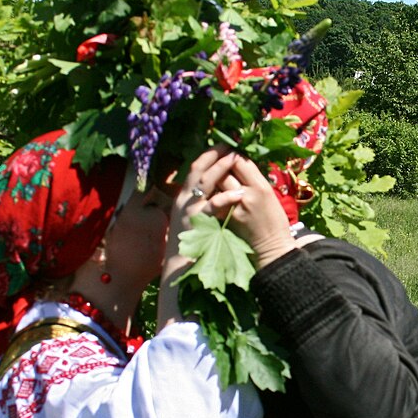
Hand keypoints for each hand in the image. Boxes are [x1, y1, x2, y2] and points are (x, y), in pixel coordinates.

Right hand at [156, 147, 243, 326]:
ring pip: (203, 182)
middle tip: (230, 145)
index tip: (221, 147)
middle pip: (197, 169)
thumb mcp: (194, 221)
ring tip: (234, 157)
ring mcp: (188, 210)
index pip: (194, 170)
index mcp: (182, 199)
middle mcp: (182, 201)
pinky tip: (238, 191)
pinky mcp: (197, 224)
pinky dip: (226, 196)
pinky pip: (212, 205)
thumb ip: (201, 206)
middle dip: (213, 155)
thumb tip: (215, 193)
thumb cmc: (190, 249)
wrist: (179, 273)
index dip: (207, 156)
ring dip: (219, 167)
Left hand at [207, 154, 296, 268]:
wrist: (271, 246)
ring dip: (214, 176)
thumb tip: (239, 162)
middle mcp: (247, 194)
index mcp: (261, 186)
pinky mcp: (224, 217)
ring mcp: (234, 207)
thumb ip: (254, 179)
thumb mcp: (269, 195)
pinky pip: (213, 198)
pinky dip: (212, 192)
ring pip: (217, 182)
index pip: (242, 161)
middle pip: (226, 169)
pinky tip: (211, 191)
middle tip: (219, 160)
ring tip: (214, 174)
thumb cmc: (274, 220)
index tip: (231, 153)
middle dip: (221, 163)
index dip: (233, 155)